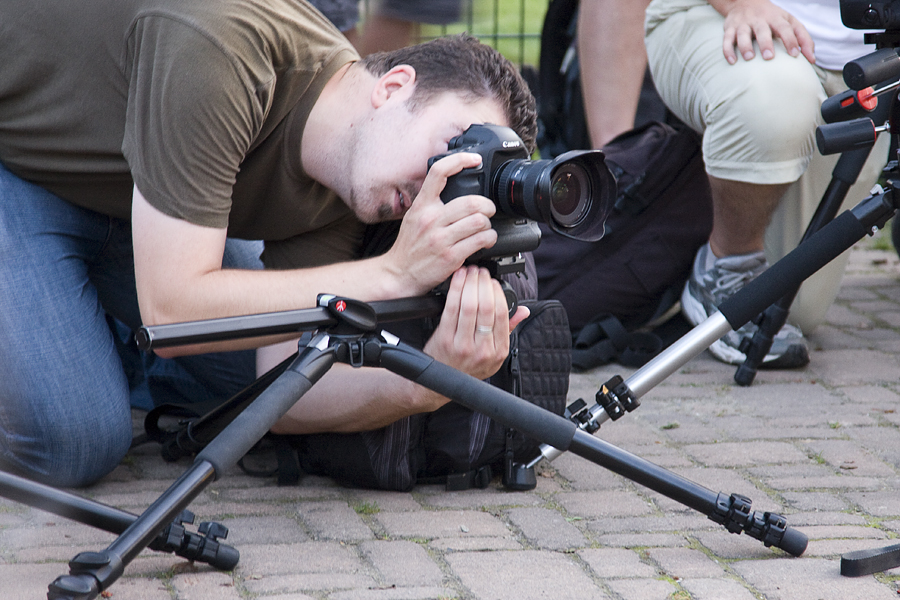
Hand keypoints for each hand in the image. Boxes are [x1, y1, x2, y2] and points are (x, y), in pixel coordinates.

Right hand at [381, 153, 498, 295]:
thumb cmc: (410, 246)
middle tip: (488, 210)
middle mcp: (431, 220)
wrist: (400, 273)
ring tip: (486, 227)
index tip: (475, 160)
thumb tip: (453, 187)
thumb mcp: (413, 216)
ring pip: (479, 221)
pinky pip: (480, 240)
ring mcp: (441, 238)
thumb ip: (431, 201)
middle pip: (471, 201)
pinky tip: (486, 240)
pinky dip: (489, 238)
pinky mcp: (451, 256)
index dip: (460, 160)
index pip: (439, 173)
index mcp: (422, 206)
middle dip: (487, 205)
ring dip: (488, 224)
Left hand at [423, 265, 529, 380]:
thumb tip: (523, 311)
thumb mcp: (493, 354)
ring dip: (470, 283)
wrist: (439, 384)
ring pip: (470, 306)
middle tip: (481, 272)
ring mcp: (463, 345)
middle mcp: (482, 350)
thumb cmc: (466, 367)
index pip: (502, 315)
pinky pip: (452, 309)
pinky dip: (455, 289)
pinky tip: (457, 279)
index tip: (493, 282)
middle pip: (487, 307)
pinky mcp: (445, 340)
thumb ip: (507, 330)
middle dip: (484, 283)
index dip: (498, 293)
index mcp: (498, 352)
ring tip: (470, 272)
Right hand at [714, 0, 814, 64]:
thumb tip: (812, 59)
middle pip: (762, 30)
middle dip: (765, 43)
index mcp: (776, 18)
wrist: (744, 2)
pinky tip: (732, 61)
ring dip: (745, 46)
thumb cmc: (772, 18)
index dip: (791, 40)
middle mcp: (759, 20)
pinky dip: (727, 50)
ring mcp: (743, 24)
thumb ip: (802, 38)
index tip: (795, 55)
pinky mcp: (730, 28)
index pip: (785, 28)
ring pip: (742, 34)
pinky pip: (726, 39)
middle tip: (769, 57)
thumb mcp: (789, 22)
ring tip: (749, 58)